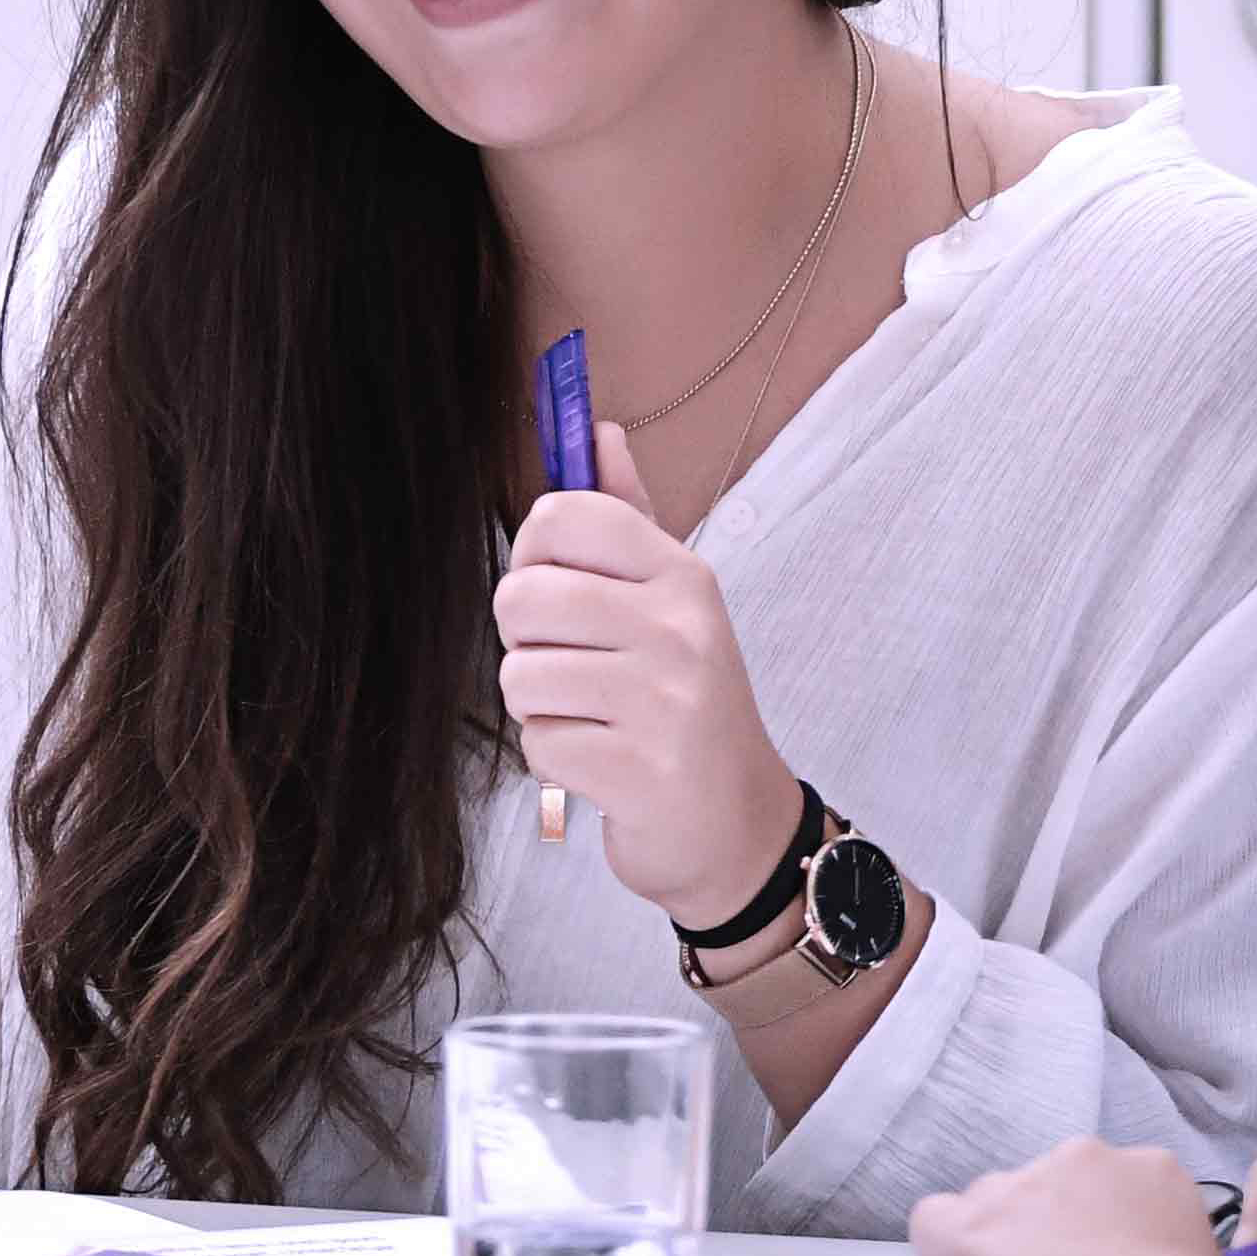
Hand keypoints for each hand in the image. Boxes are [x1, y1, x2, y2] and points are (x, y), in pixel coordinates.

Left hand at [496, 411, 803, 928]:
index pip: (562, 516)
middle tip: (572, 666)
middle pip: (521, 598)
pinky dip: (557, 758)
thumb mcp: (671, 602)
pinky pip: (539, 743)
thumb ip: (628, 519)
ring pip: (519, 675)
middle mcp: (678, 627)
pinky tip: (603, 761)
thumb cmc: (685, 702)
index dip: (532, 556)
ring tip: (592, 716)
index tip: (556, 591)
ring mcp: (663, 700)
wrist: (737, 827)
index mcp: (682, 575)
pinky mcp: (639, 769)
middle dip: (524, 640)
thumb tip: (600, 428)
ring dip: (539, 706)